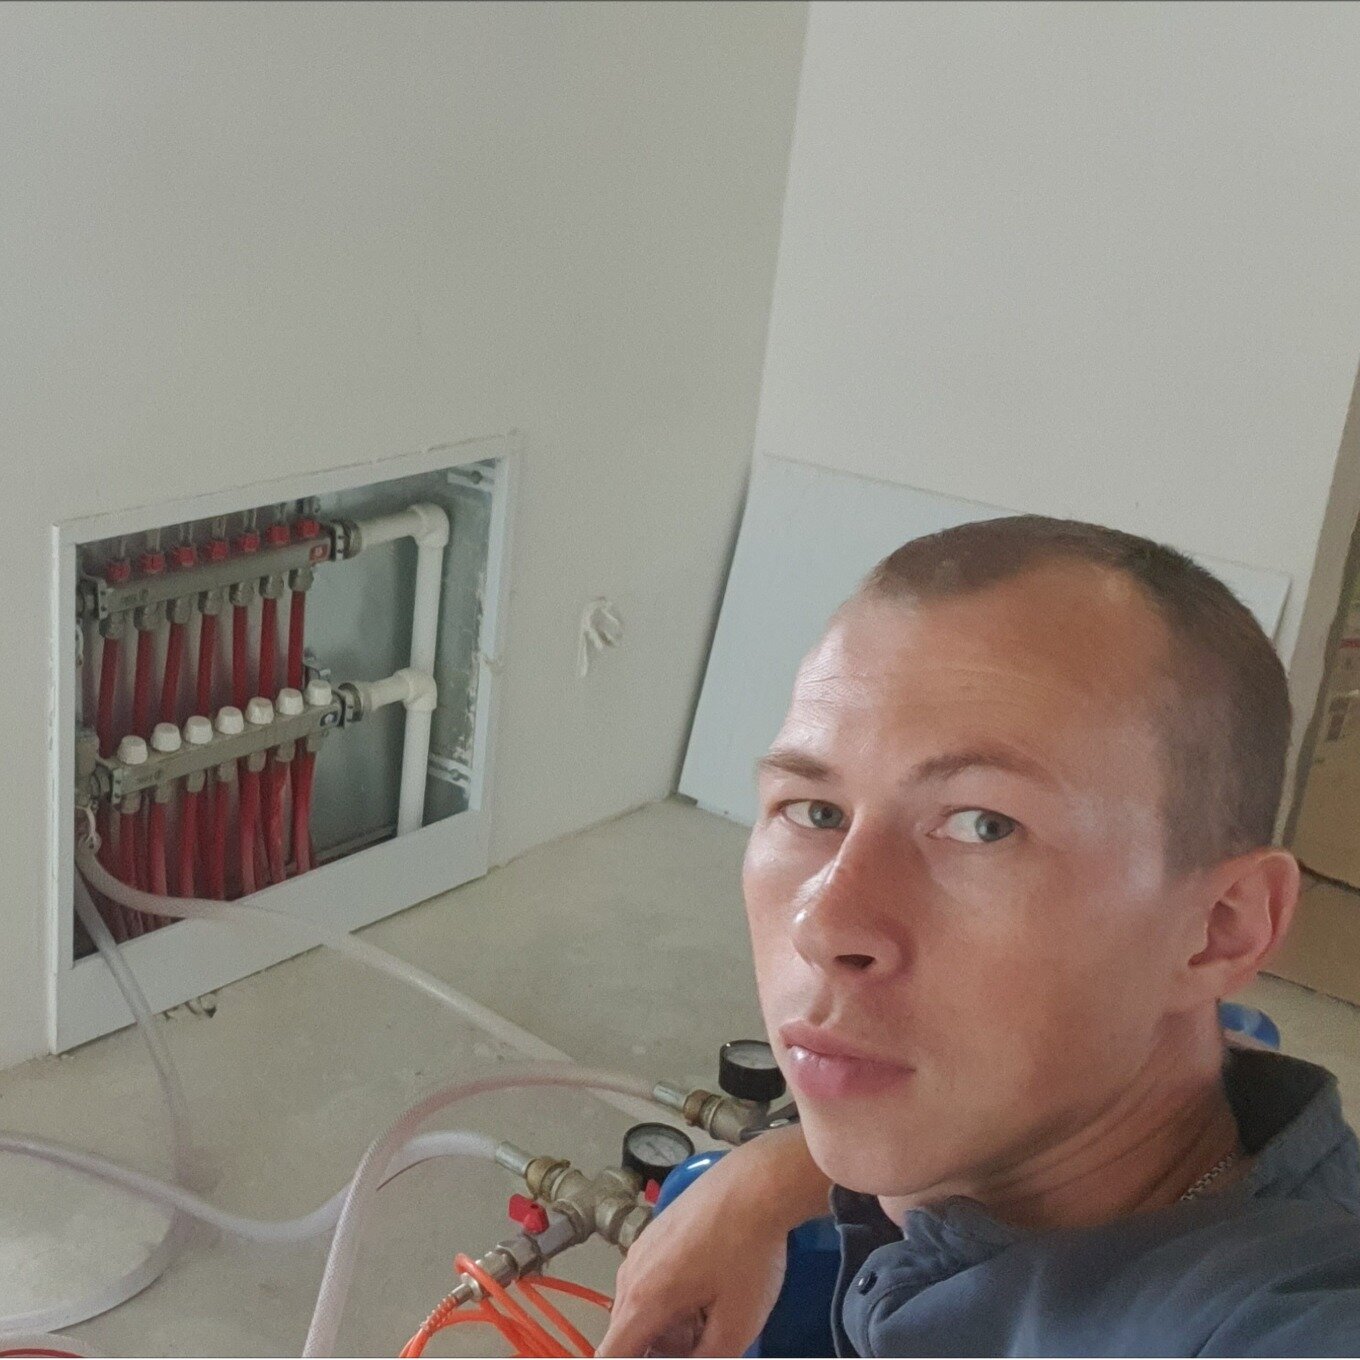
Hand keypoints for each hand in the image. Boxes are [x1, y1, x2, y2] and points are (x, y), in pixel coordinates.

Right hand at [596, 1127, 829, 1356]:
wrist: (756, 1185)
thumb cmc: (748, 1251)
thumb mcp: (737, 1324)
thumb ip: (705, 1359)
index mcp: (643, 1301)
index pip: (610, 1356)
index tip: (658, 1358)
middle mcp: (631, 1274)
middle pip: (629, 1334)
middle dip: (661, 1349)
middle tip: (702, 1342)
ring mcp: (641, 1249)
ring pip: (642, 1307)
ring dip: (669, 1326)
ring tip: (712, 1316)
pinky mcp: (655, 1235)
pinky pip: (651, 1281)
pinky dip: (672, 1298)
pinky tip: (709, 1289)